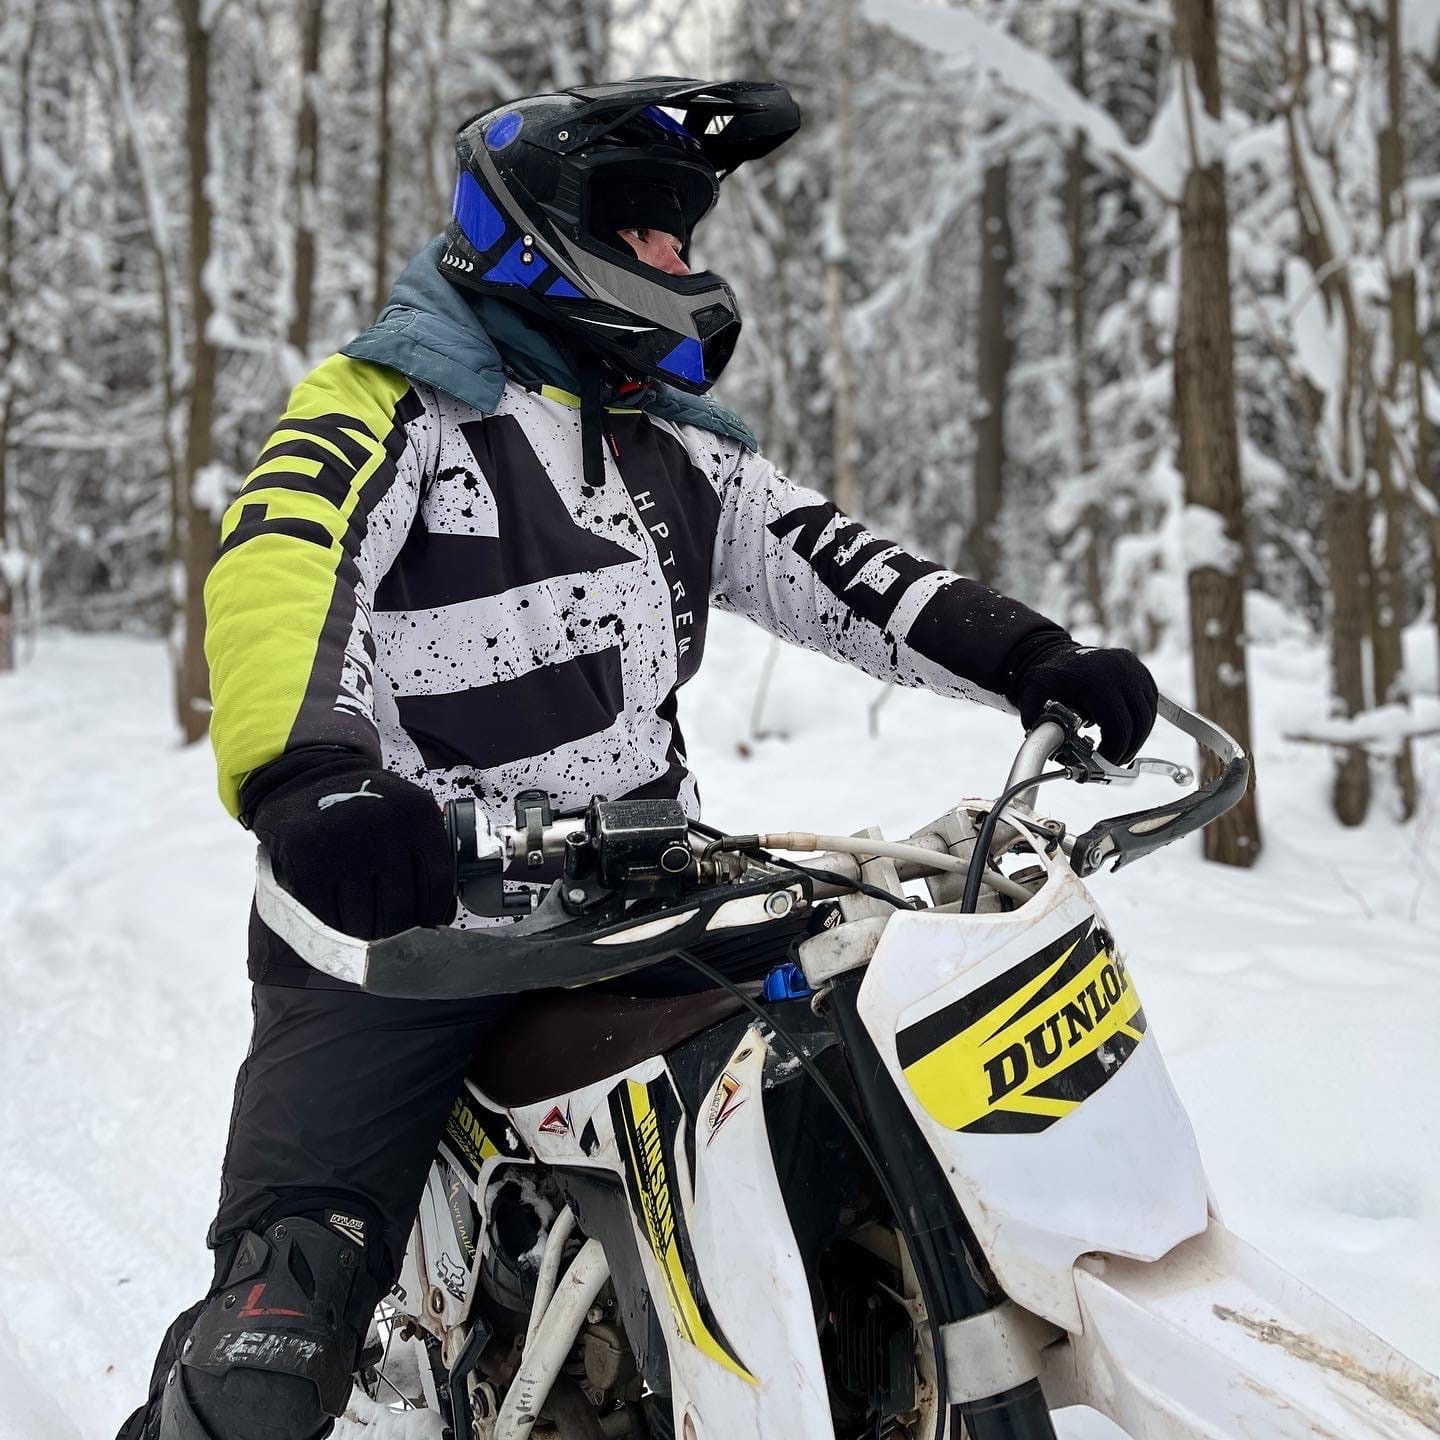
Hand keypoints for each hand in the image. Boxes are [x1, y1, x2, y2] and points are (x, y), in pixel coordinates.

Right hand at [248, 759, 454, 938]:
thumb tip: (438, 913)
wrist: (305, 775)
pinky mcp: (308, 863)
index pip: (438, 883)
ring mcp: (345, 847)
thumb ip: (425, 848)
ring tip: (368, 940)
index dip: (435, 915)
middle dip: (399, 935)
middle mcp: (385, 829)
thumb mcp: (405, 807)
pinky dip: (336, 931)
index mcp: (418, 814)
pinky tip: (342, 929)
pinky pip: (329, 917)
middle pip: (401, 909)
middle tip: (395, 945)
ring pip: (365, 920)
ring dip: (367, 938)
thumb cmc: (364, 802)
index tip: (429, 930)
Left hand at [1005, 638, 1158, 764]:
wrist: (1053, 653)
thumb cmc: (1044, 680)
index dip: (1114, 750)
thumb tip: (1059, 758)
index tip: (1103, 763)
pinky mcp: (1139, 670)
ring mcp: (1132, 667)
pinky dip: (1141, 722)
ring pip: (1147, 714)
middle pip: (1138, 721)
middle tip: (1113, 763)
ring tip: (1119, 752)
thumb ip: (1042, 730)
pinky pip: (1149, 703)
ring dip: (1137, 737)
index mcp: (1094, 678)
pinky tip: (1126, 734)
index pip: (1118, 724)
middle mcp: (1119, 670)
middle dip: (1128, 748)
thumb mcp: (1033, 702)